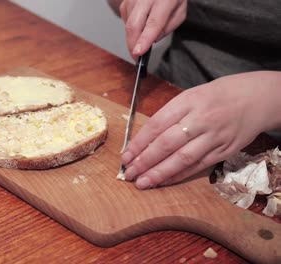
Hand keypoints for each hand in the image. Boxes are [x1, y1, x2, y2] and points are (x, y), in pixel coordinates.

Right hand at [120, 0, 186, 59]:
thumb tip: (151, 40)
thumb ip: (168, 28)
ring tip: (145, 31)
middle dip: (133, 44)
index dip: (144, 39)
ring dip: (134, 35)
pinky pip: (125, 19)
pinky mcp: (125, 1)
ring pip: (128, 24)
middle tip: (136, 56)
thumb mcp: (180, 11)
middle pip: (133, 25)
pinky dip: (132, 26)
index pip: (153, 23)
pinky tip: (141, 21)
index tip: (138, 52)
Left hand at [121, 71, 280, 188]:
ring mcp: (214, 136)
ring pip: (182, 159)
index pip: (156, 125)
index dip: (138, 143)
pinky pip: (198, 166)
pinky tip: (165, 181)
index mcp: (187, 102)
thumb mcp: (190, 96)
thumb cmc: (218, 95)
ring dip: (159, 173)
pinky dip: (179, 175)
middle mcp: (200, 119)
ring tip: (142, 182)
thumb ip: (169, 115)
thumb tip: (144, 139)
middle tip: (129, 173)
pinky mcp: (224, 150)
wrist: (256, 98)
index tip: (125, 156)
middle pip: (166, 144)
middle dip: (144, 161)